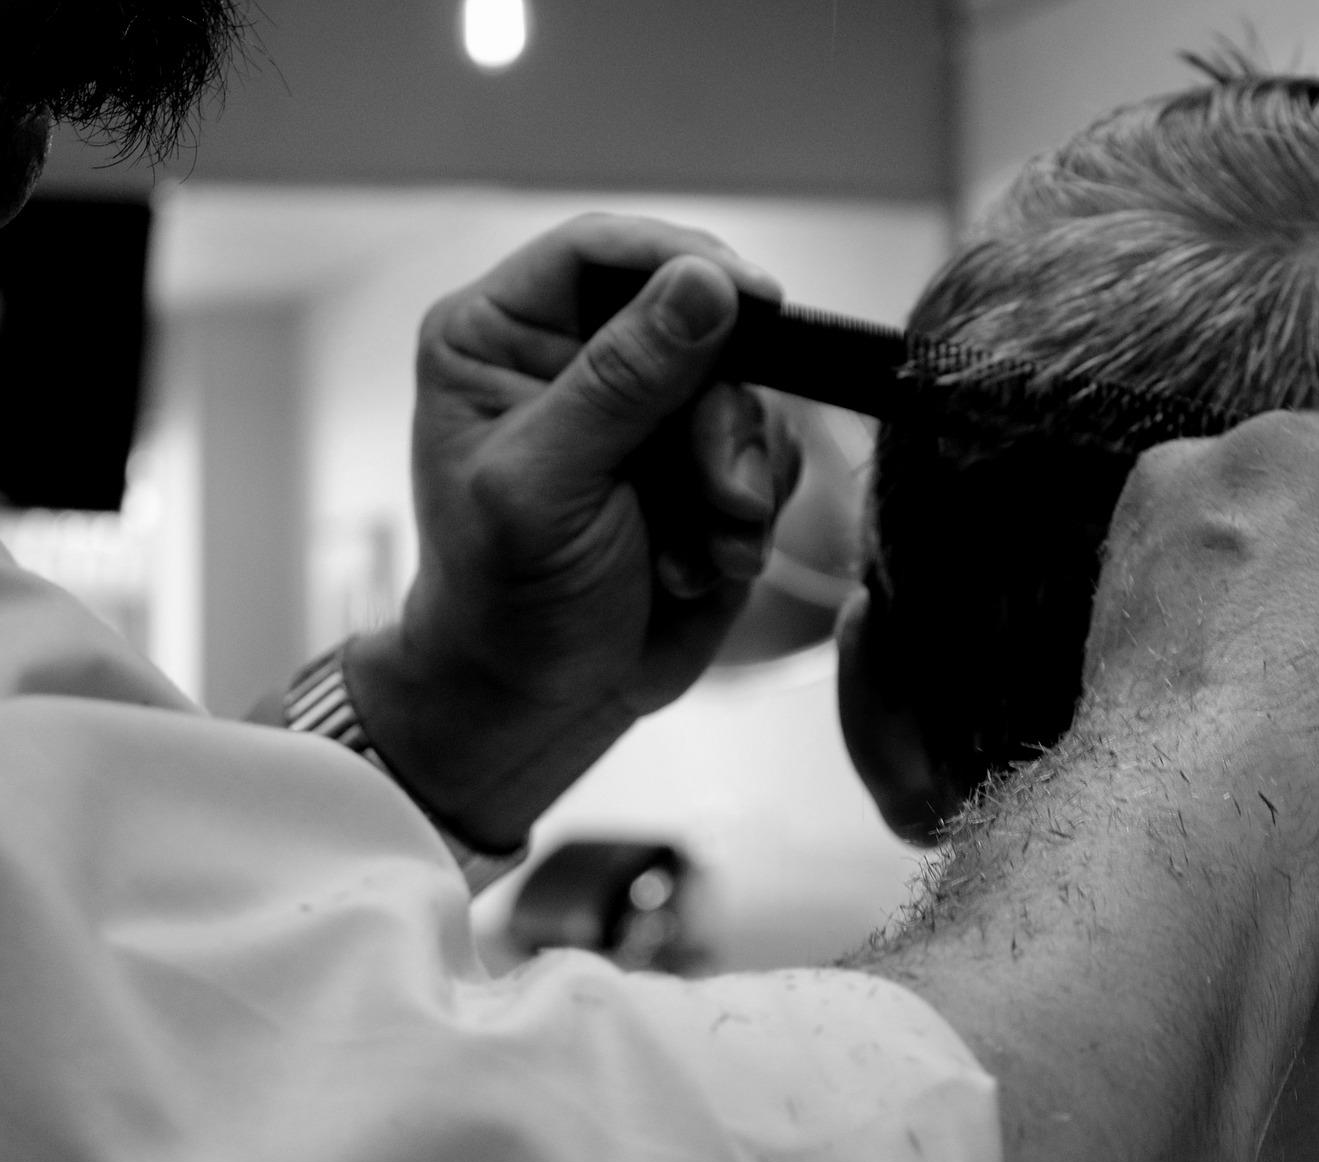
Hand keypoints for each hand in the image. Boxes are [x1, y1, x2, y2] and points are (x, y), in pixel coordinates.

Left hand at [348, 215, 800, 848]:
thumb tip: (706, 284)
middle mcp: (577, 357)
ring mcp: (646, 414)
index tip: (754, 300)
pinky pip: (766, 455)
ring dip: (737, 479)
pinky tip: (703, 563)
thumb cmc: (506, 598)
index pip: (600, 251)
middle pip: (695, 322)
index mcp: (502, 337)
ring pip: (745, 392)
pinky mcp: (700, 467)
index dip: (681, 261)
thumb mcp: (547, 485)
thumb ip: (623, 381)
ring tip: (700, 548)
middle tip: (717, 491)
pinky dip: (748, 516)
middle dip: (719, 413)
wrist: (541, 703)